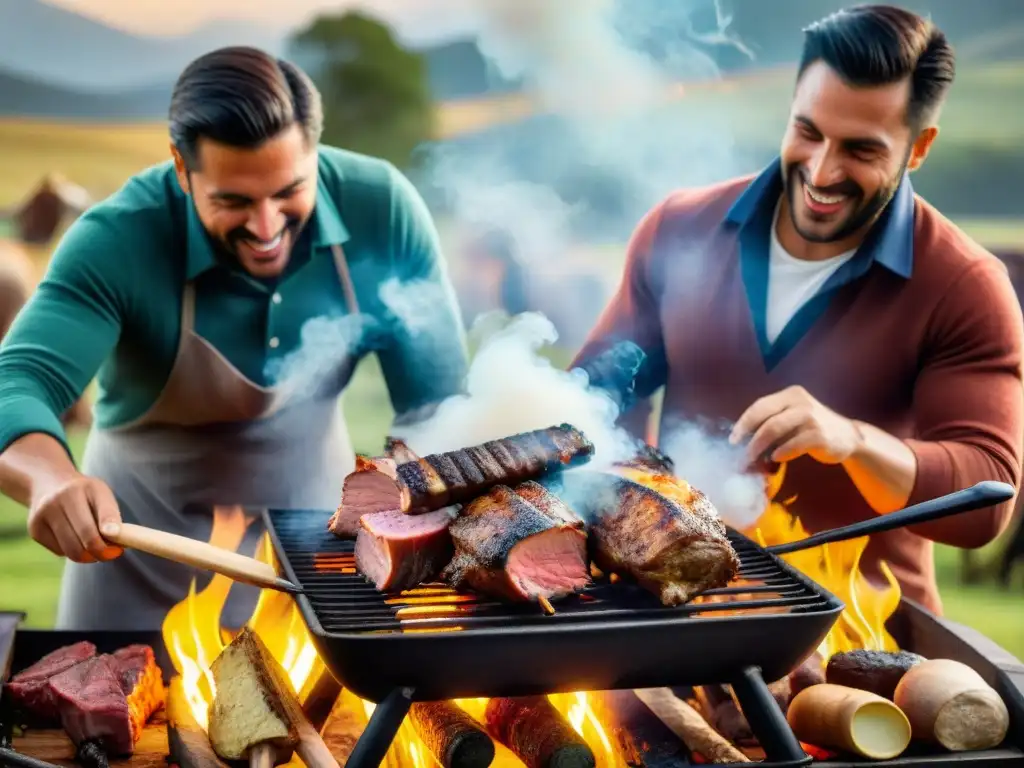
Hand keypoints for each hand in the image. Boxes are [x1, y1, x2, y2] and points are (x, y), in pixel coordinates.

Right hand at [27, 474, 123, 562]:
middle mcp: (61, 499)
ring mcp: (44, 514)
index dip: (112, 532)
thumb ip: (111, 515)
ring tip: (95, 549)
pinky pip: (60, 551)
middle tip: (111, 554)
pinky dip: (72, 552)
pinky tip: (74, 540)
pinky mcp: (35, 529)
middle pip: (87, 536)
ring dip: (88, 556)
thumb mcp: (100, 494)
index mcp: (84, 487)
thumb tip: (119, 540)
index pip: (103, 513)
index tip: (119, 547)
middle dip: (102, 552)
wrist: (48, 484)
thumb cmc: (84, 493)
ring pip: (72, 549)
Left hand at [729, 385, 862, 464]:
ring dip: (759, 448)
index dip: (744, 423)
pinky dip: (780, 453)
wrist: (849, 437)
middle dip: (749, 439)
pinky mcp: (819, 434)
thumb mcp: (793, 417)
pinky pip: (792, 444)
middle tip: (740, 456)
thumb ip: (772, 422)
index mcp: (791, 394)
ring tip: (751, 461)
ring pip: (775, 430)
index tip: (732, 439)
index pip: (760, 406)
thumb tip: (743, 441)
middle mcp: (800, 401)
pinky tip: (776, 459)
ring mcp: (811, 417)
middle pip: (766, 419)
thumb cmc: (813, 429)